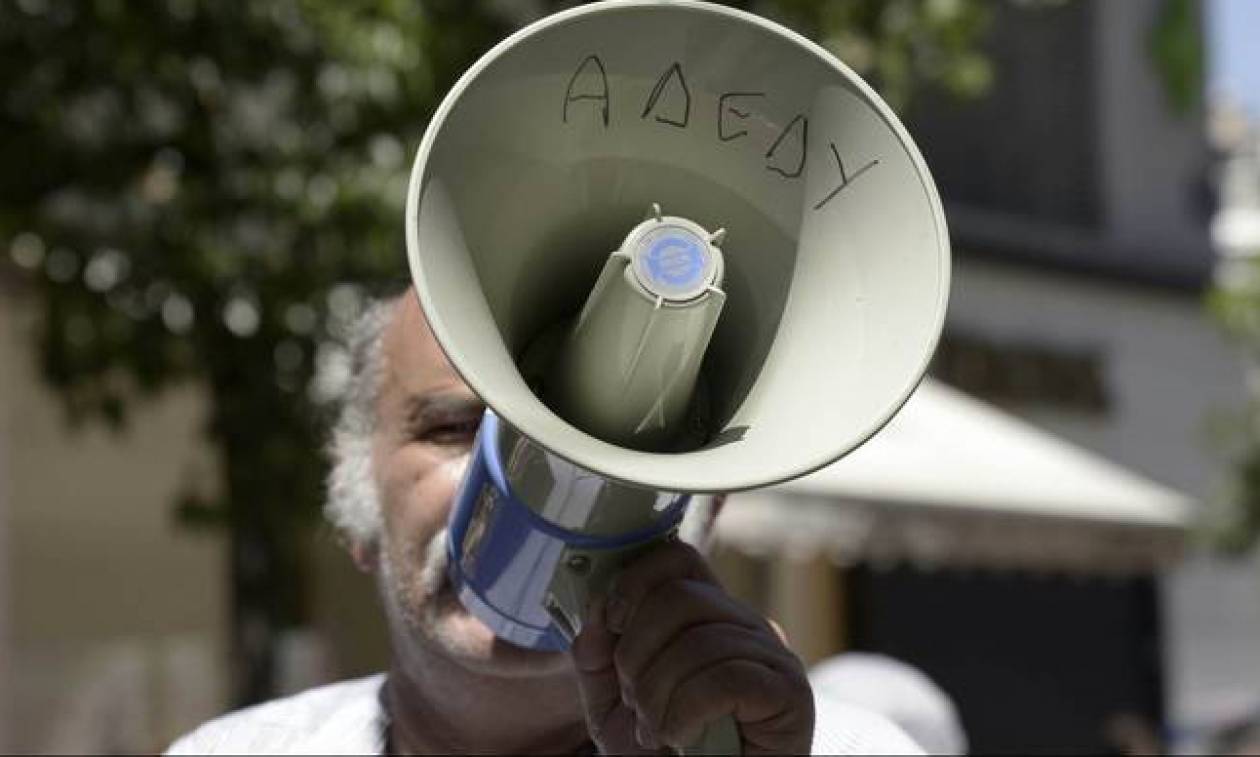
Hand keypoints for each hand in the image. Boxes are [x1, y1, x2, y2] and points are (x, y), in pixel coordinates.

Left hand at [570, 541, 813, 754]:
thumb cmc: (663, 753)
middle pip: (681, 597)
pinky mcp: (789, 694)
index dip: (636, 580)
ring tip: (654, 732)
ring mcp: (773, 657)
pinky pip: (728, 679)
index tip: (611, 621)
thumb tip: (595, 609)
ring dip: (657, 695)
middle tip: (634, 703)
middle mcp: (745, 625)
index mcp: (707, 616)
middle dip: (638, 654)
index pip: (679, 559)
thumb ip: (597, 656)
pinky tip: (680, 738)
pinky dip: (687, 712)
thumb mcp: (612, 704)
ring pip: (699, 642)